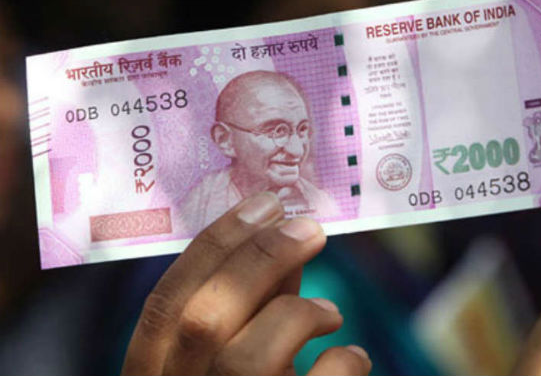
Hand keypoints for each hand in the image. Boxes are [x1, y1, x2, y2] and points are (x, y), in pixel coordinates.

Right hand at [122, 192, 371, 374]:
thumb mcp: (220, 355)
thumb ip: (243, 307)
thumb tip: (281, 246)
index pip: (166, 302)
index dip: (215, 246)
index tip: (262, 203)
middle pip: (204, 320)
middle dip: (260, 260)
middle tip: (309, 226)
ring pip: (249, 359)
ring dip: (298, 316)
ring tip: (329, 312)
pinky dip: (342, 364)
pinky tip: (350, 355)